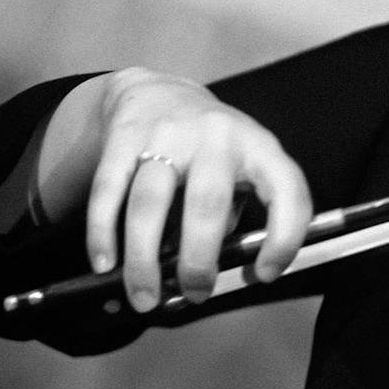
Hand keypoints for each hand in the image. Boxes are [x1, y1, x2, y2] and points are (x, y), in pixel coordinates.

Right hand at [74, 68, 311, 311]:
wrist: (158, 91)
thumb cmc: (209, 150)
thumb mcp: (240, 171)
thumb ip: (231, 218)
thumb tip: (204, 276)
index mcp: (258, 147)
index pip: (286, 189)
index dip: (283, 237)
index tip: (262, 275)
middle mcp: (216, 135)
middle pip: (206, 202)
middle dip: (198, 260)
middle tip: (194, 293)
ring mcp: (167, 134)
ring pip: (149, 202)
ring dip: (144, 260)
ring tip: (144, 297)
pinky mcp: (122, 138)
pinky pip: (107, 192)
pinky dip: (102, 234)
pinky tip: (106, 265)